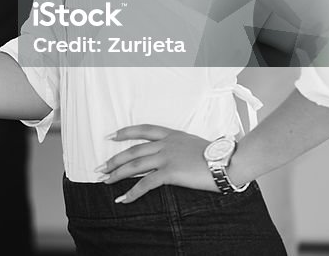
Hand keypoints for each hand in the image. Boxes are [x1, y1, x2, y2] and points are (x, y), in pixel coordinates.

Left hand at [98, 125, 215, 202]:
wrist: (228, 161)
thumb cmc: (218, 155)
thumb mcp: (196, 144)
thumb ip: (182, 147)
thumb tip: (178, 155)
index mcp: (172, 135)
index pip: (143, 130)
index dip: (125, 132)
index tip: (111, 136)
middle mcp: (166, 144)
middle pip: (133, 150)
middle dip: (114, 159)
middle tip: (101, 167)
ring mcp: (167, 157)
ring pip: (135, 164)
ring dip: (117, 174)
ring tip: (106, 181)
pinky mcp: (170, 172)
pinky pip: (146, 183)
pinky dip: (132, 192)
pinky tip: (124, 198)